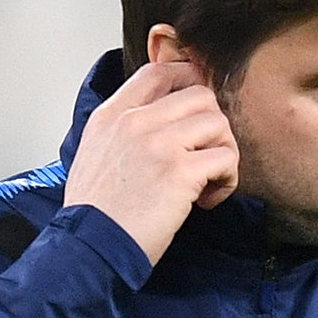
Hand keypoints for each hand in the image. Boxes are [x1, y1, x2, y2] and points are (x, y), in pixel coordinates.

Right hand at [63, 60, 237, 263]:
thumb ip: (122, 130)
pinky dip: (227, 180)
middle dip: (213, 126)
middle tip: (205, 156)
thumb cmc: (96, 211)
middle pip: (200, 95)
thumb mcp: (94, 152)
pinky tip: (206, 200)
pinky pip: (226, 158)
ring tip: (207, 181)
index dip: (189, 82)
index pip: (159, 71)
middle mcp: (136, 121)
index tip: (198, 110)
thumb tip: (157, 122)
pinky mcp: (180, 172)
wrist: (90, 246)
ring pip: (219, 124)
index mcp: (113, 114)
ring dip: (223, 153)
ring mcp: (159, 144)